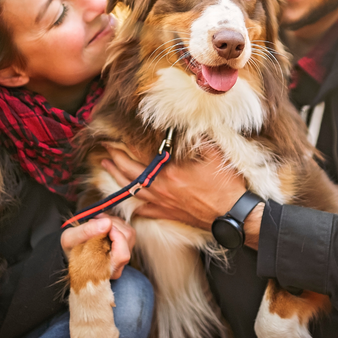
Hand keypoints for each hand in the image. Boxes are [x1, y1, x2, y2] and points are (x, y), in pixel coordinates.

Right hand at [60, 214, 136, 278]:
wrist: (69, 250)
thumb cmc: (70, 248)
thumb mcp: (70, 238)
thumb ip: (86, 231)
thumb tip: (107, 223)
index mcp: (105, 270)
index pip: (123, 254)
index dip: (115, 235)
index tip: (99, 224)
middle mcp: (117, 267)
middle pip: (127, 240)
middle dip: (112, 224)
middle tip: (94, 220)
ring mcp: (123, 257)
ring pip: (129, 233)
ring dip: (114, 223)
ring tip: (97, 222)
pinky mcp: (125, 247)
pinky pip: (128, 231)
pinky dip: (116, 223)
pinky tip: (103, 224)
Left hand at [102, 146, 247, 229]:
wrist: (233, 214)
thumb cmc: (225, 185)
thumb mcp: (214, 154)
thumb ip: (199, 137)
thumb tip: (189, 122)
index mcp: (168, 174)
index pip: (136, 160)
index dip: (120, 150)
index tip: (110, 140)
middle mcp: (161, 190)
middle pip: (129, 177)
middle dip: (114, 163)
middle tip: (104, 153)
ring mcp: (164, 204)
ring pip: (134, 193)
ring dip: (119, 181)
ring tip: (109, 170)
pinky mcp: (171, 215)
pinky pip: (147, 212)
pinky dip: (137, 208)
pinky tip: (132, 206)